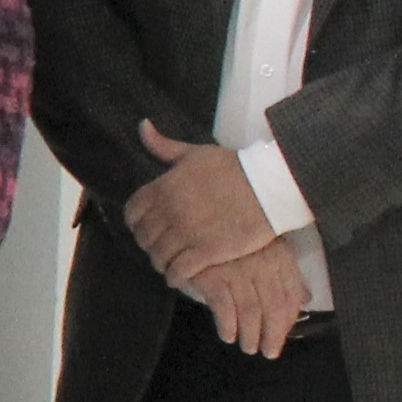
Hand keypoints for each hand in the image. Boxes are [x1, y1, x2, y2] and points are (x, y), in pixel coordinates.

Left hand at [125, 122, 279, 280]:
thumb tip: (142, 125)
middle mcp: (169, 212)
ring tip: (169, 263)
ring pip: (159, 256)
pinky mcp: (206, 252)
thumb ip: (164, 146)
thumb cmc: (233, 167)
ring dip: (161, 262)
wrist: (268, 186)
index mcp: (162, 188)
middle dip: (149, 243)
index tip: (145, 226)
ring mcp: (186, 234)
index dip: (136, 222)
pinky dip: (175, 276)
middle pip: (144, 236)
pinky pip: (178, 271)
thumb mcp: (195, 153)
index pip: (133, 212)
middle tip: (159, 246)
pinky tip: (179, 276)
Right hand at [185, 242, 305, 355]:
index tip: (283, 335)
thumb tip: (306, 298)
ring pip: (250, 310)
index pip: (292, 294)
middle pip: (274, 306)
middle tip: (269, 352)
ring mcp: (235, 269)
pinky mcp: (211, 275)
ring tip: (248, 347)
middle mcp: (261, 263)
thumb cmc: (232, 239)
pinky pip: (223, 307)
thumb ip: (286, 273)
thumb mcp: (265, 247)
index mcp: (279, 255)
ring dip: (250, 334)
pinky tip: (227, 335)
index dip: (290, 320)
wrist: (194, 221)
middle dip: (273, 334)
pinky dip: (227, 325)